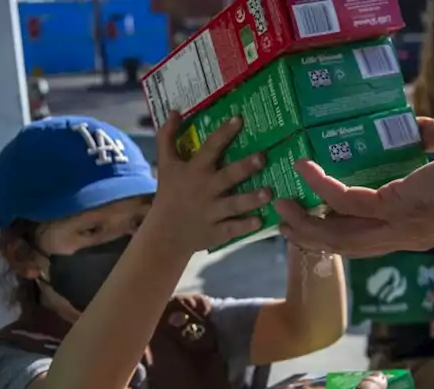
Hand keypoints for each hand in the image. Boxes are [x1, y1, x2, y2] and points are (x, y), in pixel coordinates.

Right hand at [144, 112, 269, 253]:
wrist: (164, 233)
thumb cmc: (169, 194)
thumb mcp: (166, 165)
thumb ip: (167, 137)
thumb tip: (174, 111)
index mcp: (194, 170)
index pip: (210, 148)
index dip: (224, 133)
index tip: (239, 119)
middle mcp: (204, 190)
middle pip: (227, 176)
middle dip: (245, 167)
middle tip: (263, 158)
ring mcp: (211, 212)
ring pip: (234, 204)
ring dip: (251, 199)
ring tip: (269, 192)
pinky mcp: (216, 232)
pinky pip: (232, 229)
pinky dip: (245, 226)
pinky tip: (260, 221)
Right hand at [274, 116, 433, 257]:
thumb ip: (432, 138)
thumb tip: (415, 126)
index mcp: (417, 225)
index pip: (366, 238)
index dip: (334, 230)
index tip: (310, 216)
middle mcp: (405, 234)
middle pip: (342, 245)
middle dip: (309, 233)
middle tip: (283, 216)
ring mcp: (399, 225)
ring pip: (336, 233)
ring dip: (304, 219)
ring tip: (280, 200)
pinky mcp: (396, 206)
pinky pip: (345, 201)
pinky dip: (321, 184)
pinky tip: (305, 167)